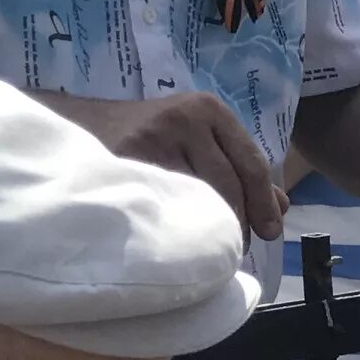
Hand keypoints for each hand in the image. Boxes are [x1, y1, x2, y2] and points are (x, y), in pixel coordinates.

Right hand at [57, 89, 281, 240]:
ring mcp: (154, 135)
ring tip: (207, 245)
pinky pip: (165, 201)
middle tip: (233, 248)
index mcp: (210, 110)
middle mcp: (185, 117)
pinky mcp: (127, 157)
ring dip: (208, 227)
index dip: (264, 203)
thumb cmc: (147, 137)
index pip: (251, 163)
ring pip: (200, 196)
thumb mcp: (198, 141)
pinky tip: (177, 236)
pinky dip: (176, 222)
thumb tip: (281, 207)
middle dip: (238, 222)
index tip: (270, 233)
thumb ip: (239, 168)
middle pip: (230, 184)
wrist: (78, 125)